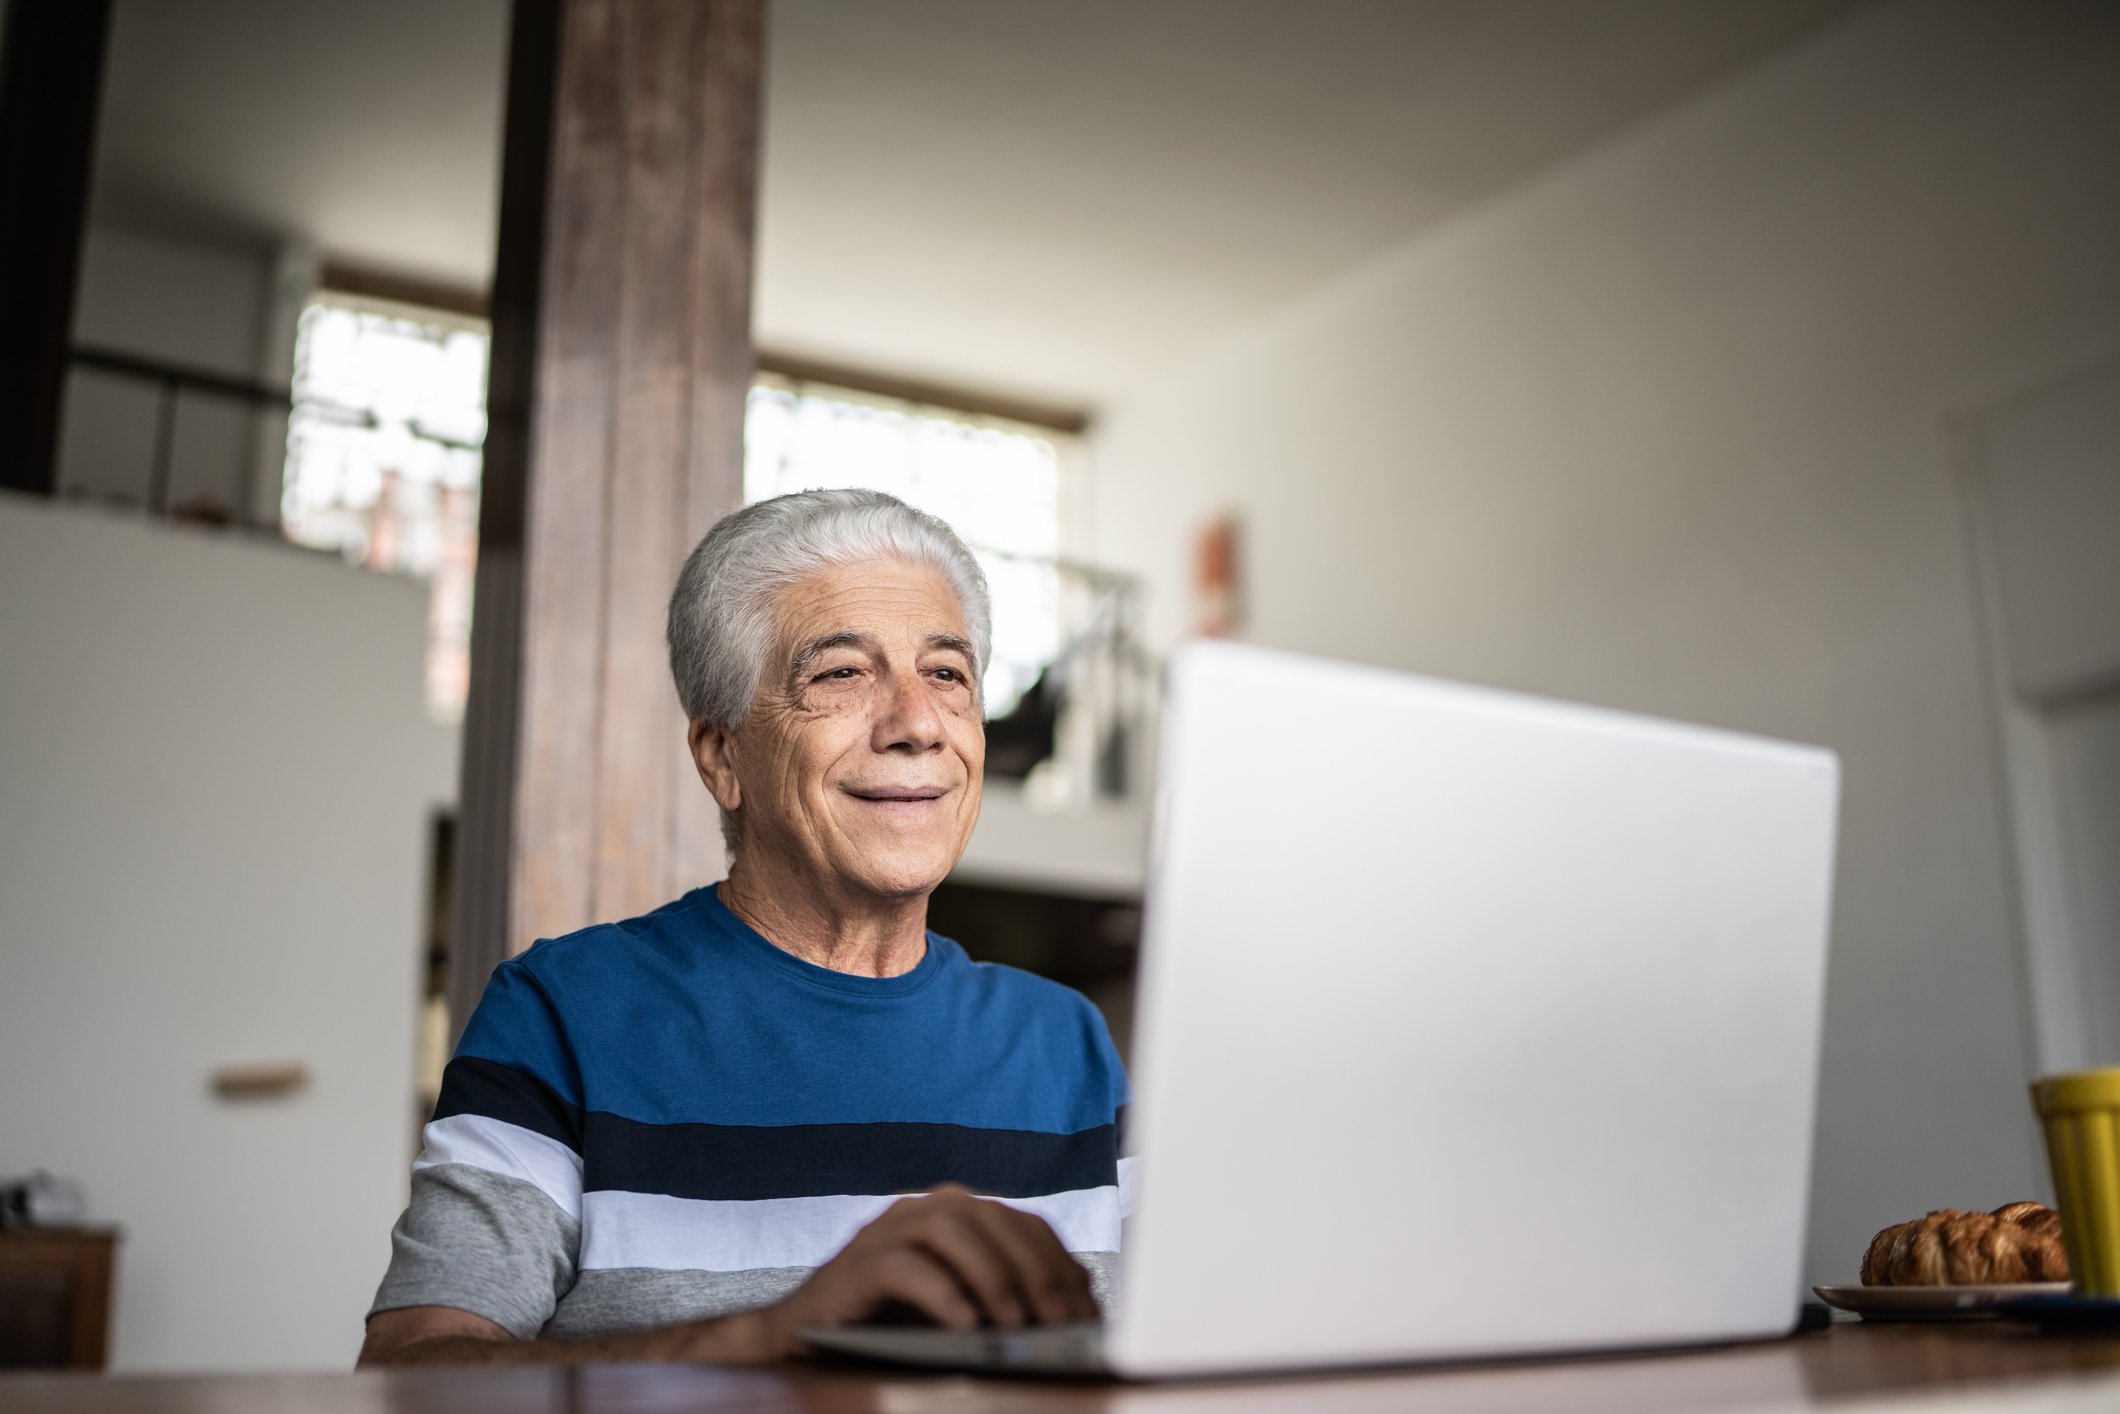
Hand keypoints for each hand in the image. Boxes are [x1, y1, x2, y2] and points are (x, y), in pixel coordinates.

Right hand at [755, 1184, 1097, 1355]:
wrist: (807, 1339)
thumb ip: (1011, 1296)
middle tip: (1061, 1323)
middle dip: (1035, 1272)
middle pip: (995, 1220)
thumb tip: (1080, 1307)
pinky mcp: (857, 1263)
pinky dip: (940, 1293)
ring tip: (1015, 1325)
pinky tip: (965, 1326)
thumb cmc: (894, 1326)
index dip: (1061, 1267)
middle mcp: (927, 1210)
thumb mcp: (966, 1309)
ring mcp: (889, 1230)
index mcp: (961, 1215)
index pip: (1026, 1227)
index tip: (1088, 1313)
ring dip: (992, 1277)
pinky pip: (903, 1265)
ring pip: (952, 1229)